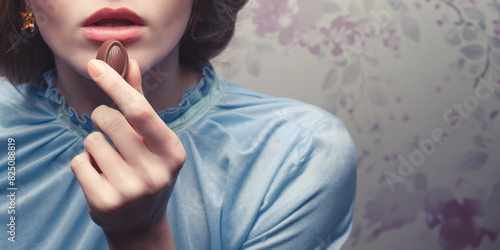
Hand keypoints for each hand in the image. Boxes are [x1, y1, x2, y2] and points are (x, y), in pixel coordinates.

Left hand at [70, 59, 183, 247]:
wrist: (140, 221)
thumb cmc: (147, 169)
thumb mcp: (152, 139)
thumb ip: (139, 100)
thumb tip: (131, 61)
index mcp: (172, 152)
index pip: (140, 111)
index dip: (115, 85)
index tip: (95, 65)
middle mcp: (156, 173)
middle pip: (109, 121)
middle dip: (102, 117)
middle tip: (108, 128)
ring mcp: (131, 191)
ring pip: (91, 141)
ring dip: (94, 145)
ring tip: (110, 161)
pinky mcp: (105, 203)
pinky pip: (78, 162)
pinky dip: (83, 164)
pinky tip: (99, 176)